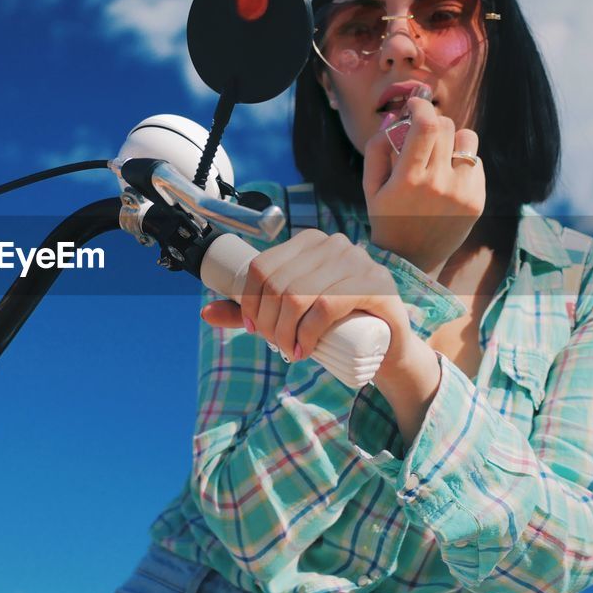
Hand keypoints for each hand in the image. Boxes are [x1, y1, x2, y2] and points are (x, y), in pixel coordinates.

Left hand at [199, 229, 417, 368]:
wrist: (386, 346)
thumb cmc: (335, 325)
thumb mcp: (288, 316)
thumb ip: (251, 312)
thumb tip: (205, 312)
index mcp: (308, 242)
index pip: (262, 268)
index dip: (249, 303)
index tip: (255, 329)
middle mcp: (332, 244)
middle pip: (278, 284)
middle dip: (269, 323)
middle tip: (276, 346)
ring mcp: (356, 260)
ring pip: (298, 295)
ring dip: (285, 331)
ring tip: (290, 350)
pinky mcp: (375, 284)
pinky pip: (327, 304)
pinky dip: (307, 332)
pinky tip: (304, 348)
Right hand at [362, 96, 485, 277]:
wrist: (412, 259)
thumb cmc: (387, 217)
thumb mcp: (370, 187)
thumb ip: (376, 148)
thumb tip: (395, 117)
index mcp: (409, 180)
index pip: (426, 126)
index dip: (421, 107)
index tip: (414, 105)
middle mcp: (439, 184)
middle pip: (446, 127)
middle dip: (432, 121)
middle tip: (422, 130)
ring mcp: (462, 193)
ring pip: (467, 139)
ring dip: (451, 139)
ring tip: (439, 154)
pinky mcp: (477, 200)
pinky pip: (475, 162)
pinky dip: (461, 161)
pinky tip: (448, 177)